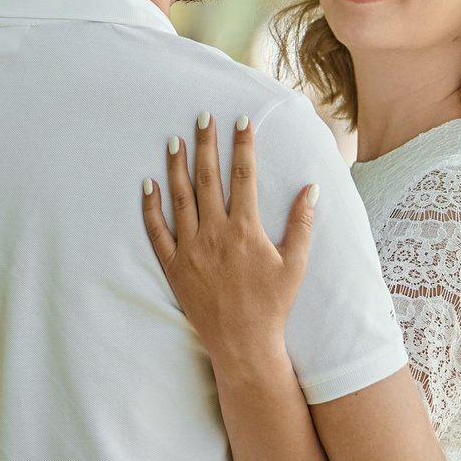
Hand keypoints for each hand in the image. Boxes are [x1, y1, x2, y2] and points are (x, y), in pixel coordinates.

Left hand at [141, 112, 316, 374]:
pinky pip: (158, 231)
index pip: (243, 176)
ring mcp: (191, 250)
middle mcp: (215, 234)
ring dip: (177, 167)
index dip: (242, 145)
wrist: (243, 344)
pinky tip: (149, 185)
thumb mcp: (295, 264)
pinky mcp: (174, 267)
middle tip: (202, 117)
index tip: (241, 120)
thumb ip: (302, 223)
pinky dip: (151, 207)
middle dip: (206, 144)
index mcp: (245, 230)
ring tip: (175, 140)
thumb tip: (311, 188)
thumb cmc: (273, 305)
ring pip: (180, 198)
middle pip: (208, 178)